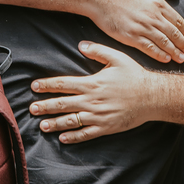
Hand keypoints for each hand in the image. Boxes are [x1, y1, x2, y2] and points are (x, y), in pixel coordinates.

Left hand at [30, 42, 156, 142]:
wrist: (152, 97)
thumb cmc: (135, 76)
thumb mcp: (118, 58)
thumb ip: (98, 51)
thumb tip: (81, 45)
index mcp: (92, 83)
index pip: (63, 84)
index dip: (47, 85)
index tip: (34, 86)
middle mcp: (92, 101)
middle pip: (63, 104)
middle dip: (45, 106)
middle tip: (32, 109)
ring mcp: (98, 116)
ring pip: (71, 121)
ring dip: (54, 123)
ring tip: (42, 125)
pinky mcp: (106, 127)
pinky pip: (86, 134)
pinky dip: (73, 137)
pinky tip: (62, 138)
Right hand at [87, 0, 183, 63]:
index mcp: (158, 4)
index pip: (177, 21)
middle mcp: (153, 17)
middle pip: (174, 34)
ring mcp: (142, 27)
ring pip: (164, 43)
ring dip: (175, 52)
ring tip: (182, 59)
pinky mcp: (131, 36)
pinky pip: (149, 48)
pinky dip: (159, 54)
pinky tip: (166, 59)